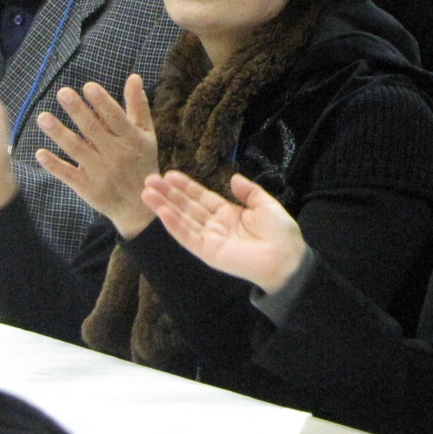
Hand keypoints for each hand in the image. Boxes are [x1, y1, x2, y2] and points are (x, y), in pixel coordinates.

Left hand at [34, 74, 157, 237]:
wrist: (140, 207)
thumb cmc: (142, 162)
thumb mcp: (146, 135)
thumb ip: (138, 106)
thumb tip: (134, 77)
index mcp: (131, 139)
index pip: (115, 117)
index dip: (102, 102)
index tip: (88, 86)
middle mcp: (116, 155)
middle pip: (93, 130)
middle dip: (77, 110)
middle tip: (62, 92)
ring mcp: (100, 172)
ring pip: (77, 150)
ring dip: (59, 133)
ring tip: (43, 117)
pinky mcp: (88, 188)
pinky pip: (68, 175)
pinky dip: (54, 165)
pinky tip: (39, 153)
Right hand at [141, 171, 307, 294]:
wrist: (286, 258)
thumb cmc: (280, 232)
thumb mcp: (266, 204)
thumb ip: (248, 191)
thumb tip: (233, 178)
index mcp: (228, 213)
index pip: (201, 197)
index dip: (185, 186)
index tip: (168, 175)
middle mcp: (215, 225)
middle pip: (187, 206)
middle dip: (168, 193)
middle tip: (149, 179)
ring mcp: (209, 239)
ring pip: (182, 219)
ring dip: (164, 206)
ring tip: (146, 192)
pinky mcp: (207, 252)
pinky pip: (187, 236)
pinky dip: (174, 224)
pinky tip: (161, 211)